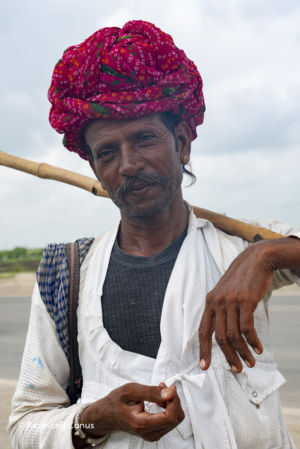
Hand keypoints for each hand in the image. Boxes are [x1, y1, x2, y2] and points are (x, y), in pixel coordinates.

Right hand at [80, 382, 183, 441]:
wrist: (107, 415)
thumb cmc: (115, 403)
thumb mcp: (130, 390)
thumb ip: (151, 392)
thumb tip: (169, 393)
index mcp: (142, 424)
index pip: (170, 417)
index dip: (174, 401)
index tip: (170, 388)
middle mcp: (149, 433)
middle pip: (176, 418)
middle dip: (173, 400)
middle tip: (163, 387)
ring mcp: (152, 434)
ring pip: (175, 419)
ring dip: (172, 403)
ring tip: (160, 391)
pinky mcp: (155, 432)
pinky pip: (170, 420)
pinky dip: (169, 407)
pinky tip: (160, 399)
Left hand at [198, 241, 275, 372]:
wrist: (256, 260)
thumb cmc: (242, 279)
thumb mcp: (226, 292)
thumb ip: (221, 309)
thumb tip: (222, 333)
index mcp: (210, 302)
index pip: (203, 330)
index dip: (203, 350)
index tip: (204, 366)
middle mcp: (217, 302)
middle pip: (219, 337)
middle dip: (228, 356)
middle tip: (237, 369)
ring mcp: (231, 301)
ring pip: (234, 335)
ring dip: (243, 352)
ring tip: (251, 362)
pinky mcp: (245, 301)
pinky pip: (247, 328)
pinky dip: (253, 341)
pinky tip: (258, 348)